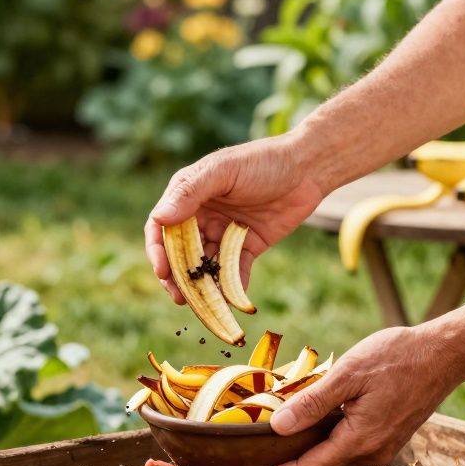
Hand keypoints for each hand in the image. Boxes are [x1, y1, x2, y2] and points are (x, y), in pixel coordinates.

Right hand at [145, 137, 328, 302]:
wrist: (306, 169)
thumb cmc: (261, 160)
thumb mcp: (222, 171)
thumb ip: (189, 193)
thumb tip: (159, 218)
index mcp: (187, 197)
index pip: (162, 229)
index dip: (158, 251)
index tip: (163, 271)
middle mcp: (201, 217)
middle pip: (180, 254)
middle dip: (178, 277)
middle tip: (181, 297)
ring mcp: (223, 233)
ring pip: (205, 266)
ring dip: (202, 286)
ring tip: (204, 305)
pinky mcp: (246, 247)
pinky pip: (234, 272)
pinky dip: (231, 288)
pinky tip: (232, 301)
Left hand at [241, 325, 464, 465]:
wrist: (445, 355)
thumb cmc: (397, 357)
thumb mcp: (349, 373)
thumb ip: (312, 402)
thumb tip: (278, 427)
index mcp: (359, 441)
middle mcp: (371, 454)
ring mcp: (381, 450)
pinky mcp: (386, 441)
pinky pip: (346, 459)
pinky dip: (321, 461)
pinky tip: (304, 451)